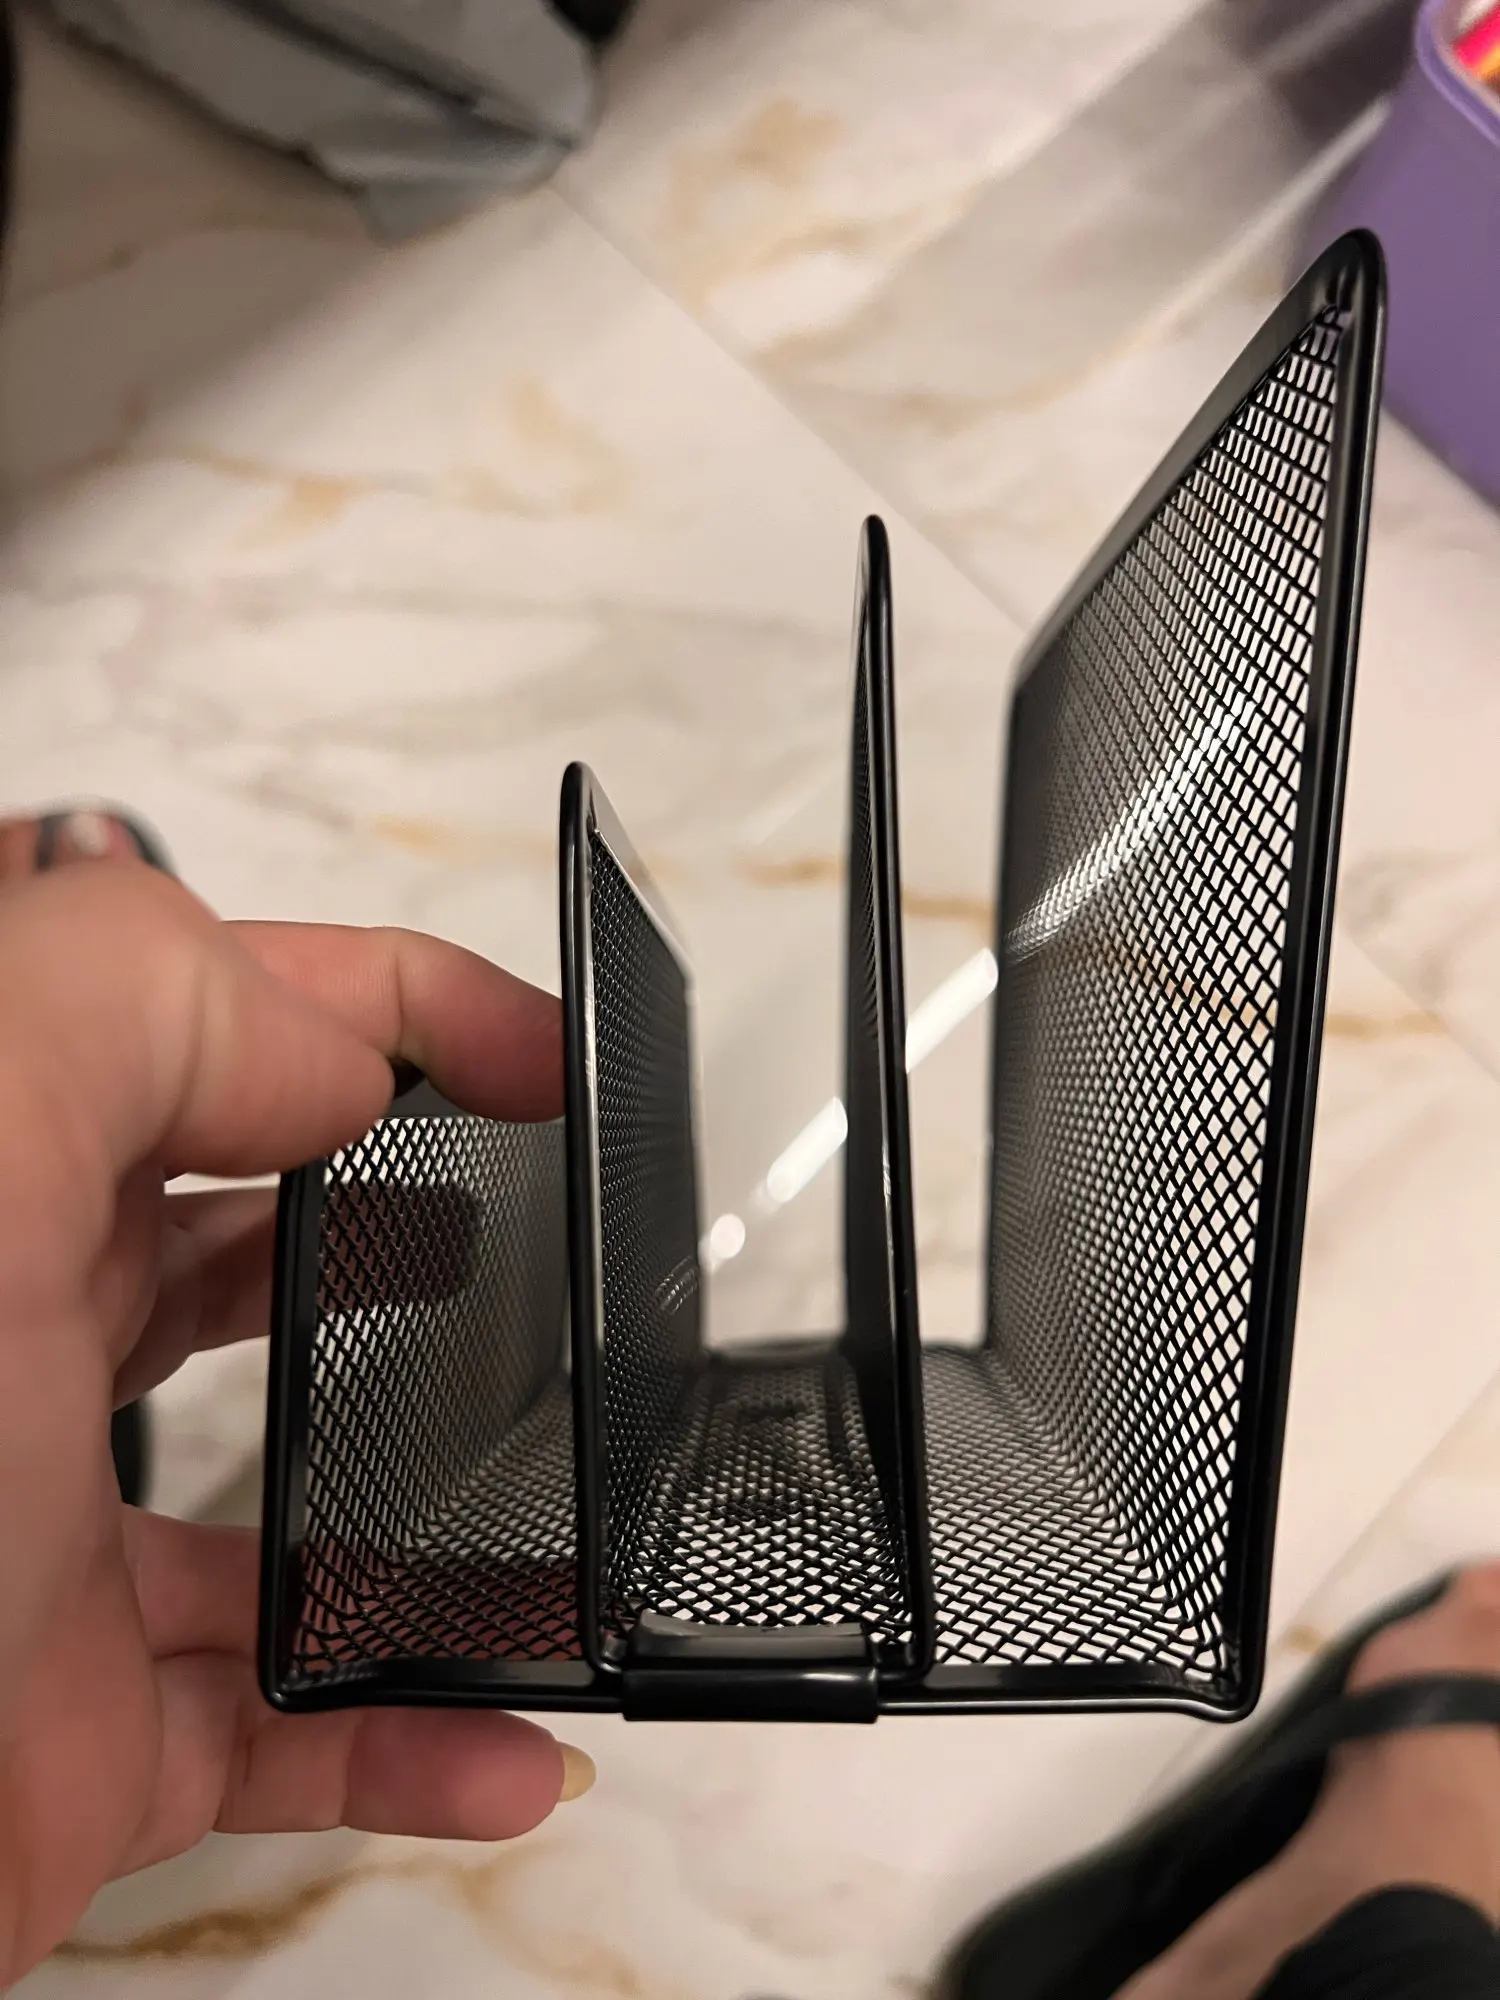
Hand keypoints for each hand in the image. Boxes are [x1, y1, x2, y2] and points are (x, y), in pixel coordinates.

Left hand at [0, 839, 585, 1981]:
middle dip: (399, 1190)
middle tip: (535, 1195)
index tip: (544, 1053)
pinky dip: (415, 1733)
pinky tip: (512, 1739)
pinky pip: (288, 1721)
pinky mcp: (81, 1728)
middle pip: (250, 1229)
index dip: (401, 1002)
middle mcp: (17, 1343)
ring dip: (435, 1478)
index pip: (220, 1015)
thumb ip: (147, 1009)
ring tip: (548, 1449)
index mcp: (3, 1176)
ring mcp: (50, 1537)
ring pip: (286, 1483)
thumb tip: (337, 1062)